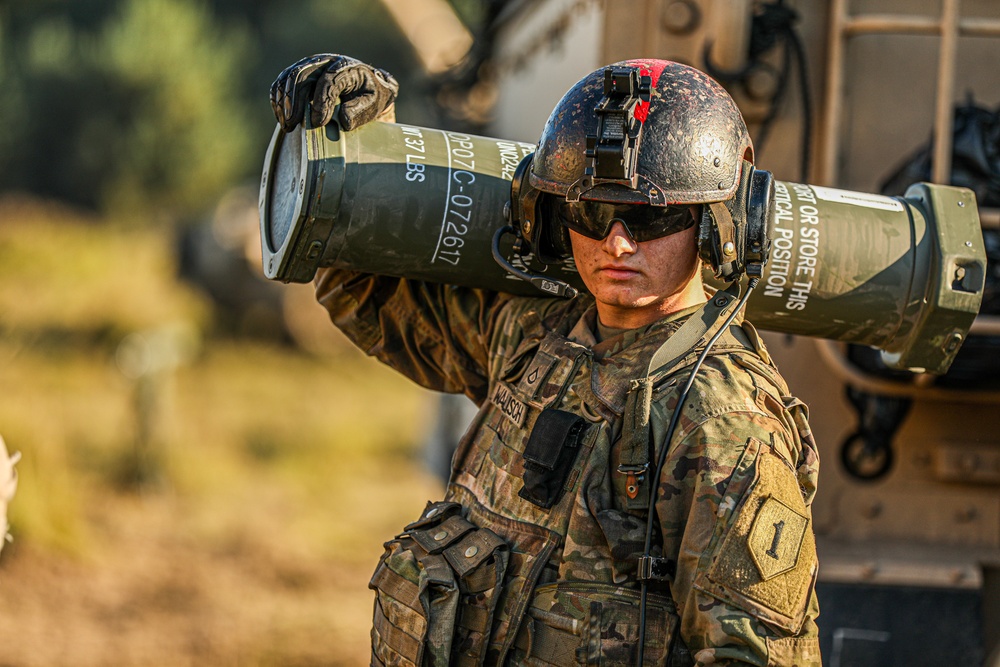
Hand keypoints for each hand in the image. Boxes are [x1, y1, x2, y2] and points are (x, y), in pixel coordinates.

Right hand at [270, 54, 398, 131]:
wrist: (366, 85)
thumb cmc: (370, 96)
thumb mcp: (373, 103)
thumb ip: (360, 111)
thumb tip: (342, 120)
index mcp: (346, 68)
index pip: (329, 81)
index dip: (321, 102)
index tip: (317, 123)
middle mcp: (325, 62)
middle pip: (302, 76)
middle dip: (294, 102)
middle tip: (291, 124)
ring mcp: (310, 66)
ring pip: (289, 78)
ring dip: (283, 102)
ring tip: (286, 125)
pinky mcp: (300, 73)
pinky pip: (283, 82)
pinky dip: (278, 99)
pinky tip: (282, 117)